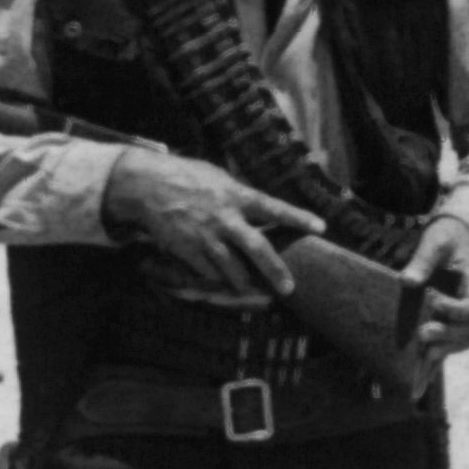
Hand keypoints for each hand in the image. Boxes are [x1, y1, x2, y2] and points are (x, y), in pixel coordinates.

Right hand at [103, 143, 305, 302]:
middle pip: (257, 248)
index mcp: (236, 195)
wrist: (147, 185)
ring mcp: (206, 236)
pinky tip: (221, 281)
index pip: (274, 207)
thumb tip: (259, 206)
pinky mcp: (188, 250)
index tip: (321, 227)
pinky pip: (208, 272)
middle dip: (275, 270)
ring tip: (254, 292)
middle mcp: (225, 217)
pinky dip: (216, 279)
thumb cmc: (186, 176)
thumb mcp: (218, 178)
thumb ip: (239, 195)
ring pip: (232, 269)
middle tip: (288, 288)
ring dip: (244, 284)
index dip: (298, 217)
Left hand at [407, 217, 468, 356]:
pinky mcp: (450, 324)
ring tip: (425, 356)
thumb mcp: (436, 241)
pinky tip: (421, 380)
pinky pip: (448, 346)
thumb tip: (406, 282)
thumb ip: (423, 260)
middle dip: (450, 335)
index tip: (431, 297)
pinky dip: (437, 361)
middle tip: (424, 333)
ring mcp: (465, 317)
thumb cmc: (447, 239)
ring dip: (446, 349)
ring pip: (463, 341)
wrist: (455, 242)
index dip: (455, 308)